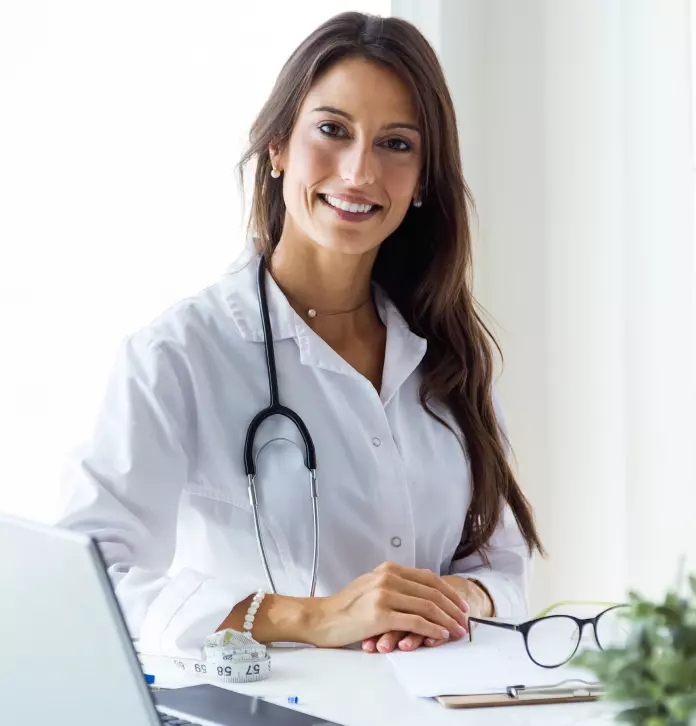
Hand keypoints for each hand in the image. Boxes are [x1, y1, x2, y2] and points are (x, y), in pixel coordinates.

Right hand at [306, 562, 469, 648]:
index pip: (428, 578)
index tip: (460, 604)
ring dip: (446, 620)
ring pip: (426, 606)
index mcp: (388, 569)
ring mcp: (384, 595)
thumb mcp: (372, 586)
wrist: (322, 619)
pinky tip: (440, 635)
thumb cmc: (346, 607)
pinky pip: (415, 622)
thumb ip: (394, 585)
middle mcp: (388, 578)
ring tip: (457, 630)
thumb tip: (422, 594)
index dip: (448, 592)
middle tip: (464, 620)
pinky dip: (432, 629)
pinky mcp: (380, 614)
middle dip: (452, 608)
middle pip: (431, 592)